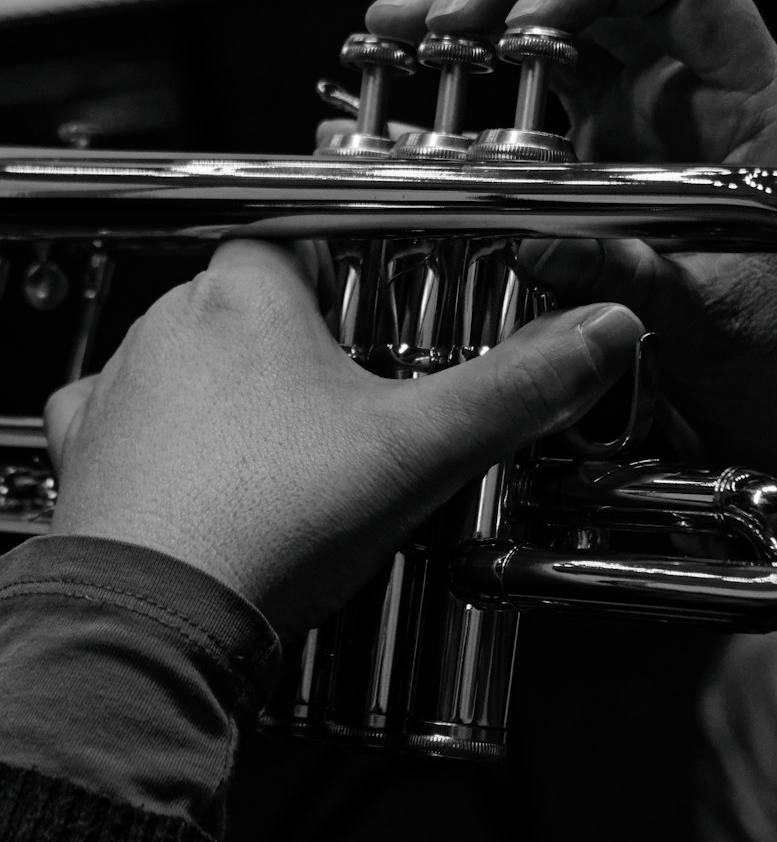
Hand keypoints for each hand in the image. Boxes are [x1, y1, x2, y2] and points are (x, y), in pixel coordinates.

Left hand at [44, 240, 641, 635]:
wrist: (158, 621)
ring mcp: (119, 386)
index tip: (368, 307)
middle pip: (244, 300)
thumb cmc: (275, 521)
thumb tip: (605, 329)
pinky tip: (200, 464)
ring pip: (184, 352)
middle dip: (295, 337)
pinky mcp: (87, 449)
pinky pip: (119, 412)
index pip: (295, 238)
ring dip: (230, 380)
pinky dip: (158, 427)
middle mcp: (169, 324)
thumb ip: (519, 386)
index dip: (338, 270)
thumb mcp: (422, 446)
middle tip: (344, 394)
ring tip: (283, 442)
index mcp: (249, 297)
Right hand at [366, 0, 776, 542]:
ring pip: (560, 12)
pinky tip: (426, 67)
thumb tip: (537, 245)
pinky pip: (536, 75)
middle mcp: (691, 88)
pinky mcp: (599, 144)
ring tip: (404, 27)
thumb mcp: (719, 316)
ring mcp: (641, 111)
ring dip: (480, 5)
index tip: (526, 20)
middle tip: (442, 16)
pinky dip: (479, 63)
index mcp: (750, 101)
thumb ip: (638, 278)